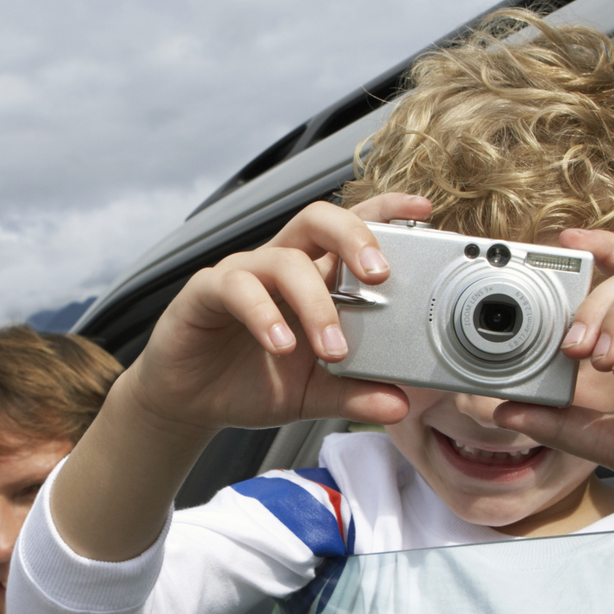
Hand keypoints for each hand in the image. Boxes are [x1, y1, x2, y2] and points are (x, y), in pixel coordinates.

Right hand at [49, 193, 421, 562]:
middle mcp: (280, 265)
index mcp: (312, 277)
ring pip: (283, 259)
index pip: (351, 230)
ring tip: (332, 349)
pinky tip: (280, 345)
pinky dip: (263, 315)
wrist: (190, 402)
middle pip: (319, 219)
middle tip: (380, 275)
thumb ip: (354, 394)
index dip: (384, 212)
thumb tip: (400, 403)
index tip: (423, 210)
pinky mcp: (206, 292)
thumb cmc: (251, 381)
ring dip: (315, 302)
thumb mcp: (313, 394)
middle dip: (354, 236)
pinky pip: (237, 288)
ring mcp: (243, 274)